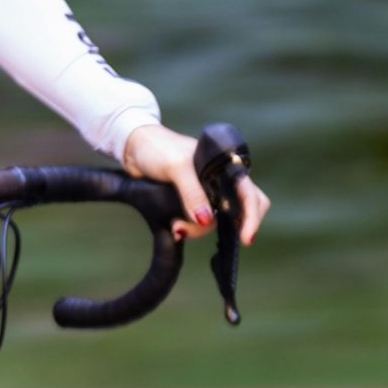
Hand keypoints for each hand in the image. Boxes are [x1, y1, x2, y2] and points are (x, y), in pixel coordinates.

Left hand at [120, 122, 268, 243]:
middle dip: (223, 228)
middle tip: (197, 231)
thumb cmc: (159, 149)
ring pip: (215, 222)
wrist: (134, 149)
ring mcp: (206, 194)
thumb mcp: (176, 167)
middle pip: (238, 213)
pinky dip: (190, 229)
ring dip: (198, 230)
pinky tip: (176, 229)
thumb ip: (192, 192)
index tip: (246, 239)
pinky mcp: (191, 204)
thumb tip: (206, 220)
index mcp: (225, 168)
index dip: (252, 216)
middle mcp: (220, 182)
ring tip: (175, 227)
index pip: (250, 194)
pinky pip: (199, 224)